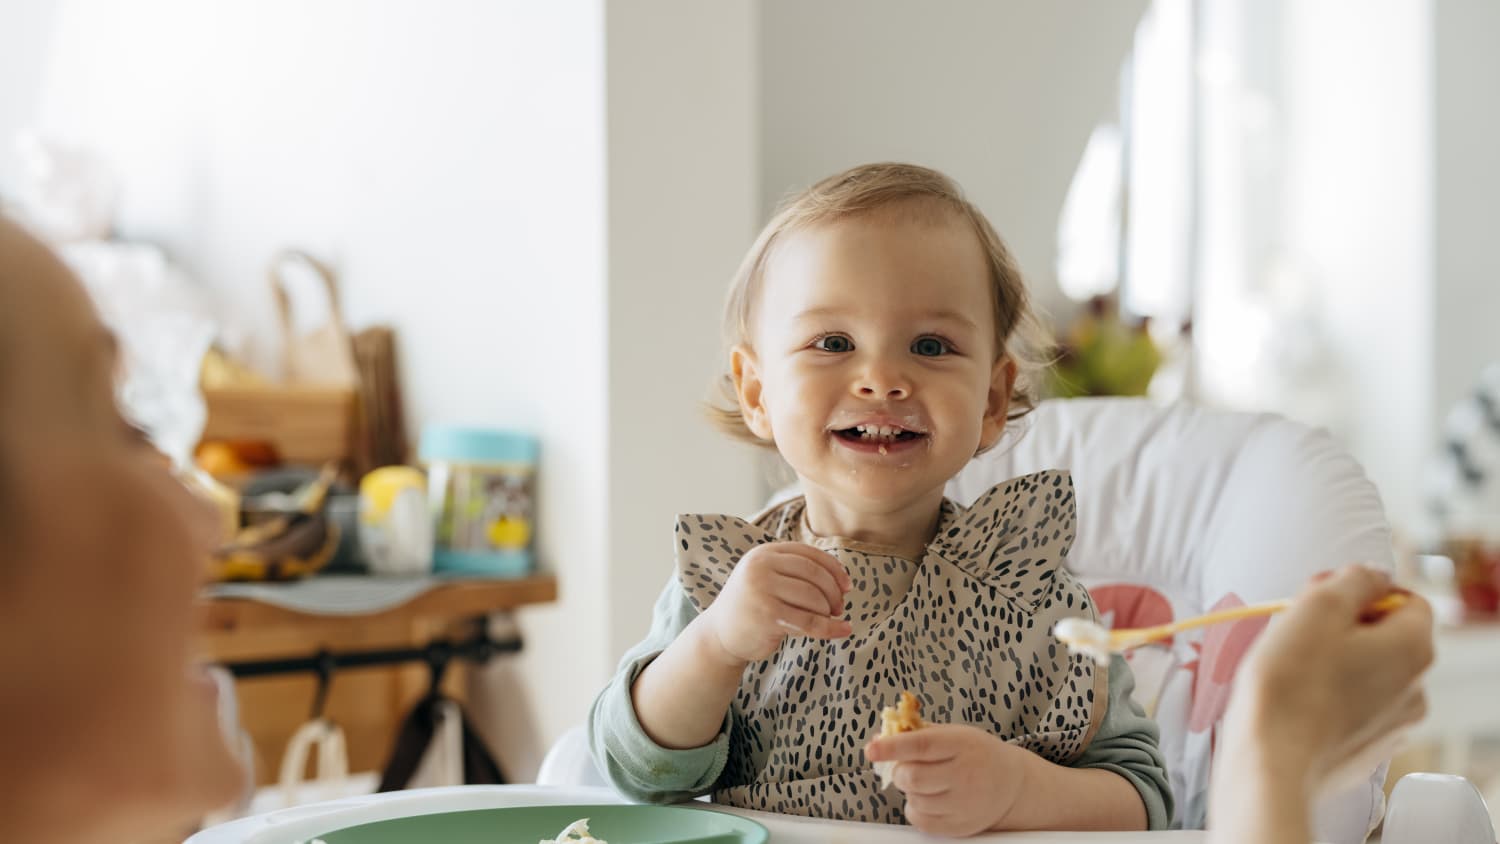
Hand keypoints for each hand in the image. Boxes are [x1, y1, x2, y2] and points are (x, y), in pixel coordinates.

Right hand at [700, 542, 851, 664]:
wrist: (719, 634)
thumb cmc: (752, 605)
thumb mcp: (768, 578)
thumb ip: (796, 572)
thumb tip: (842, 579)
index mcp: (764, 553)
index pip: (810, 555)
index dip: (834, 569)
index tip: (847, 586)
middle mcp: (761, 567)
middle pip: (815, 575)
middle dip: (834, 592)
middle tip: (839, 607)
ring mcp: (762, 591)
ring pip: (814, 598)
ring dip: (828, 611)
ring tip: (829, 619)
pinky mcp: (767, 616)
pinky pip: (809, 622)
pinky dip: (831, 628)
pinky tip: (843, 630)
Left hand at [865, 724, 1030, 835]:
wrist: (1012, 784)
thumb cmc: (977, 754)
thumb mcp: (954, 734)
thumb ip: (917, 734)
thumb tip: (878, 738)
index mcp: (962, 744)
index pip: (921, 745)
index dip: (893, 747)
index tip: (872, 749)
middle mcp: (966, 774)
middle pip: (912, 777)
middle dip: (900, 772)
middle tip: (907, 768)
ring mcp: (965, 803)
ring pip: (914, 800)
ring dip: (910, 791)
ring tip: (927, 783)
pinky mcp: (961, 826)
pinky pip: (921, 821)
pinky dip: (916, 809)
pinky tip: (929, 799)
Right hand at [1226, 564, 1434, 792]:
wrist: (1271, 762)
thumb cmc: (1290, 682)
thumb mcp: (1319, 606)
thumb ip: (1355, 579)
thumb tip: (1373, 576)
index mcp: (1414, 647)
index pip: (1407, 598)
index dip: (1361, 591)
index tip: (1320, 599)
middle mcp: (1416, 687)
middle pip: (1387, 635)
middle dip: (1345, 625)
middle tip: (1296, 629)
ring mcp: (1395, 723)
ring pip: (1370, 671)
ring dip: (1336, 660)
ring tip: (1291, 667)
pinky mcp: (1367, 749)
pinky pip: (1355, 706)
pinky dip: (1331, 695)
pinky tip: (1298, 699)